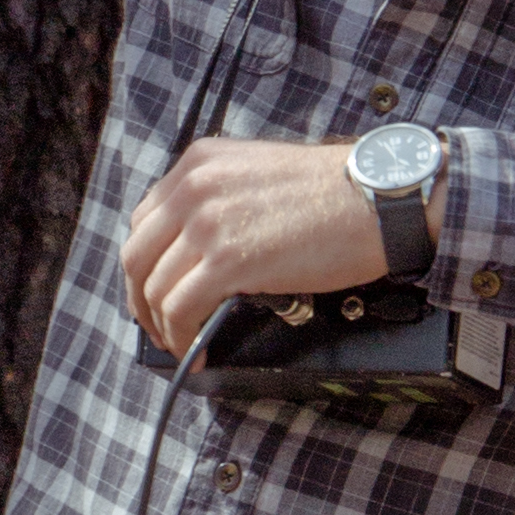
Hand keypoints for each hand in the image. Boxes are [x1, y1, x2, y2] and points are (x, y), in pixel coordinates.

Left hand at [121, 135, 389, 359]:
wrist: (377, 199)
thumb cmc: (334, 191)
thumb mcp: (259, 172)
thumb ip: (219, 197)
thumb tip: (198, 247)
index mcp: (199, 163)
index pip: (144, 219)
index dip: (144, 263)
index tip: (153, 289)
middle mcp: (195, 187)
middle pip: (137, 255)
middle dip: (141, 299)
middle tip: (157, 325)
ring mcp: (208, 223)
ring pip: (154, 287)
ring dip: (162, 325)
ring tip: (180, 344)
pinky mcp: (228, 260)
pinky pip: (181, 309)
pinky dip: (182, 337)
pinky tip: (197, 352)